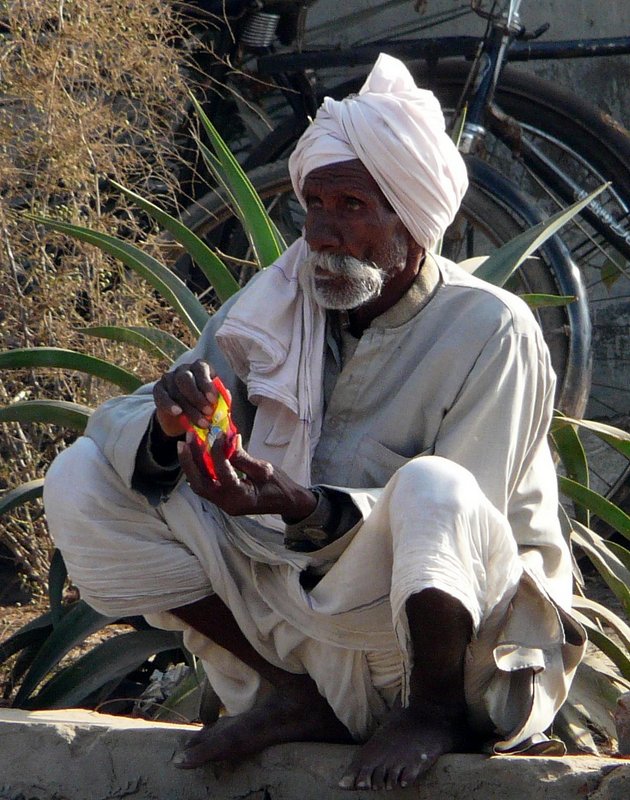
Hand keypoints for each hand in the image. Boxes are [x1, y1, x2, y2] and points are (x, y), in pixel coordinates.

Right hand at [153, 360, 221, 437]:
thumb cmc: (203, 404)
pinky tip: (178, 413)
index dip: (206, 384)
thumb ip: (220, 398)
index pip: (201, 369)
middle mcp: (183, 369)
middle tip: (208, 412)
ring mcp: (169, 378)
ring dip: (189, 408)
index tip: (213, 401)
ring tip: (200, 422)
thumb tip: (226, 395)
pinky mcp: (158, 389)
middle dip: (197, 398)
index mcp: (199, 367)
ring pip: (176, 391)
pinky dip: (169, 405)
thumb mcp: (214, 401)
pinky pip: (162, 396)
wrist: (182, 416)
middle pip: (186, 379)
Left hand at [177, 432, 317, 519]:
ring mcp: (223, 503)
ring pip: (200, 484)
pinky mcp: (223, 498)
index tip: (219, 435)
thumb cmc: (280, 486)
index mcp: (240, 498)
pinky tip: (197, 454)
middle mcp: (227, 504)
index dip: (218, 452)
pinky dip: (200, 469)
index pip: (222, 473)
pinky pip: (206, 484)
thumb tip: (228, 440)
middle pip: (199, 484)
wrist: (287, 502)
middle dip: (189, 463)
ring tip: (186, 444)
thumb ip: (243, 457)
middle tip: (183, 442)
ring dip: (191, 465)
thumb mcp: (264, 470)